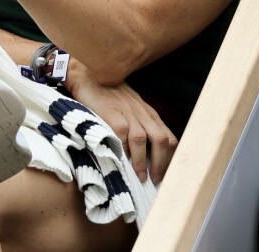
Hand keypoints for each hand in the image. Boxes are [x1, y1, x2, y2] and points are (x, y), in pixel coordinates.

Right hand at [67, 60, 176, 183]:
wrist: (89, 79)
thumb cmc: (109, 96)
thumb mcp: (131, 108)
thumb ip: (139, 124)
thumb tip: (146, 153)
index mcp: (148, 113)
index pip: (168, 136)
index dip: (169, 157)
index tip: (165, 173)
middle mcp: (141, 112)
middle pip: (161, 139)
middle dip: (161, 163)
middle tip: (155, 180)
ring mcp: (127, 112)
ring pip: (142, 139)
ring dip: (142, 161)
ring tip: (139, 177)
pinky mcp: (111, 113)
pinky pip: (122, 134)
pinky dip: (122, 150)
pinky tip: (121, 161)